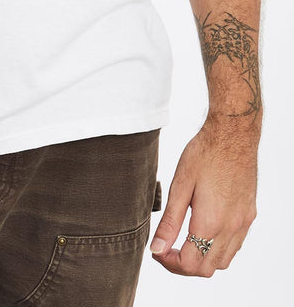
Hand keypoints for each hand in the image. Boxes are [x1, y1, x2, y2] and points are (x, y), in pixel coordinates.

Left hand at [150, 114, 258, 275]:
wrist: (232, 135)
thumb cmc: (204, 154)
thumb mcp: (179, 186)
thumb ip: (169, 222)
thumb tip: (157, 248)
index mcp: (210, 222)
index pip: (189, 264)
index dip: (168, 262)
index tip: (156, 250)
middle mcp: (230, 228)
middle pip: (206, 268)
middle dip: (183, 265)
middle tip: (166, 248)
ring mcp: (242, 224)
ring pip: (222, 261)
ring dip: (201, 259)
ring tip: (183, 242)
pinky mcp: (248, 216)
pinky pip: (234, 246)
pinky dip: (217, 250)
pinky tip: (204, 234)